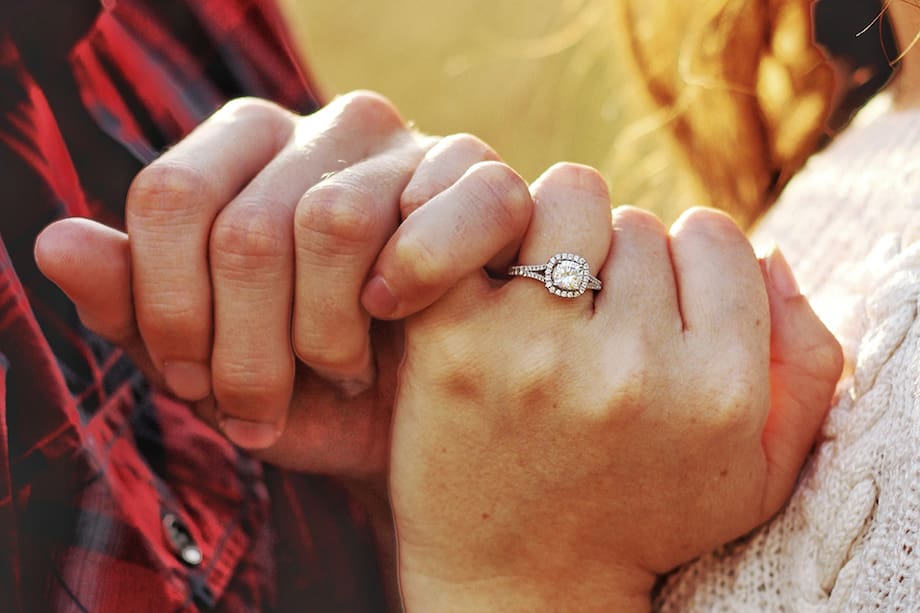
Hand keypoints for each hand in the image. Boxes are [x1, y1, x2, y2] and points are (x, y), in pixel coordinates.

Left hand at [33, 93, 531, 482]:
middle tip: (262, 410)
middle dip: (247, 349)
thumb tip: (56, 243)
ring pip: (332, 221)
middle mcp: (326, 127)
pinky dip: (416, 279)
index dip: (167, 307)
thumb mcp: (207, 365)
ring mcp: (409, 145)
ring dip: (327, 333)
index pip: (170, 194)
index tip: (187, 383)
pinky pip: (444, 209)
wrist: (413, 425)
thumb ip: (132, 306)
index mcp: (247, 147)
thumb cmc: (304, 390)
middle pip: (247, 225)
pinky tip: (401, 317)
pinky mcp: (483, 178)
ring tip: (340, 374)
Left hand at [388, 164, 842, 611]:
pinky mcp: (457, 342)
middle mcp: (633, 367)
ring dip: (559, 236)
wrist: (521, 583)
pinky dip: (488, 238)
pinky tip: (487, 283)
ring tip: (543, 295)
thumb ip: (806, 363)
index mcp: (718, 391)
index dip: (687, 266)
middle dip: (620, 262)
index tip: (658, 306)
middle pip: (637, 222)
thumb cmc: (644, 518)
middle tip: (593, 318)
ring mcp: (538, 352)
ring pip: (567, 202)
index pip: (716, 238)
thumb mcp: (758, 471)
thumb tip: (773, 254)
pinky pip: (484, 225)